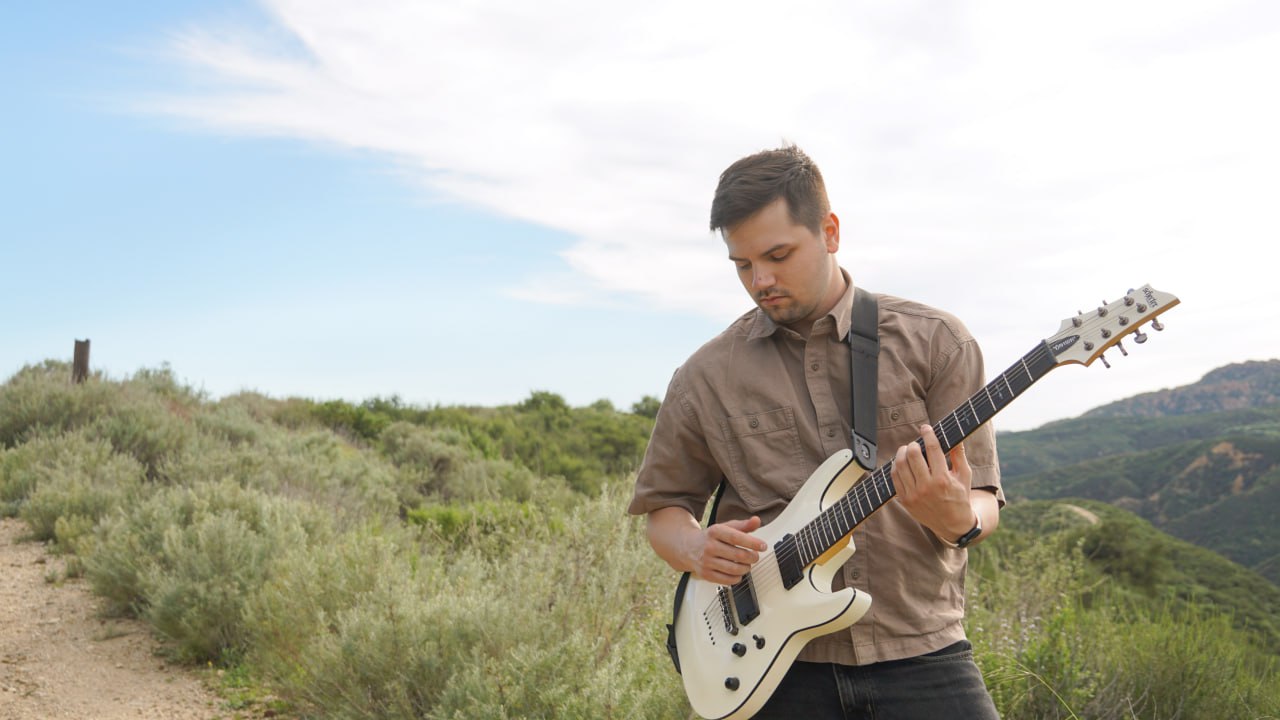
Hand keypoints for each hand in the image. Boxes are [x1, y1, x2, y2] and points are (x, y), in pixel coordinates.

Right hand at [689, 516, 767, 585]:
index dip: (752, 542)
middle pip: (738, 555)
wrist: (688, 547)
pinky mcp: (706, 574)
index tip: (763, 546)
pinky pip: (728, 580)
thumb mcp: (726, 527)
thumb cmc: (711, 537)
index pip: (736, 537)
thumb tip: (757, 520)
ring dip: (746, 568)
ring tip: (747, 564)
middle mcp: (709, 546)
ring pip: (734, 569)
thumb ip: (743, 525)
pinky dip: (737, 577)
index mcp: (714, 531)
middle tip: (755, 556)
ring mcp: (706, 562)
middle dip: (752, 557)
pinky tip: (738, 572)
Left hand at [892, 424, 975, 541]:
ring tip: (908, 450)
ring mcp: (914, 495)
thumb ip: (959, 455)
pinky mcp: (905, 500)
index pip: (933, 449)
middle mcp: (927, 487)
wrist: (952, 524)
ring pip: (900, 465)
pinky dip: (896, 466)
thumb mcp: (964, 476)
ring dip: (902, 452)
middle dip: (914, 444)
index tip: (926, 428)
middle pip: (913, 455)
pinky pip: (894, 477)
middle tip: (916, 443)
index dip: (928, 435)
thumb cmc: (960, 496)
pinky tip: (902, 462)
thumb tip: (956, 435)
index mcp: (943, 479)